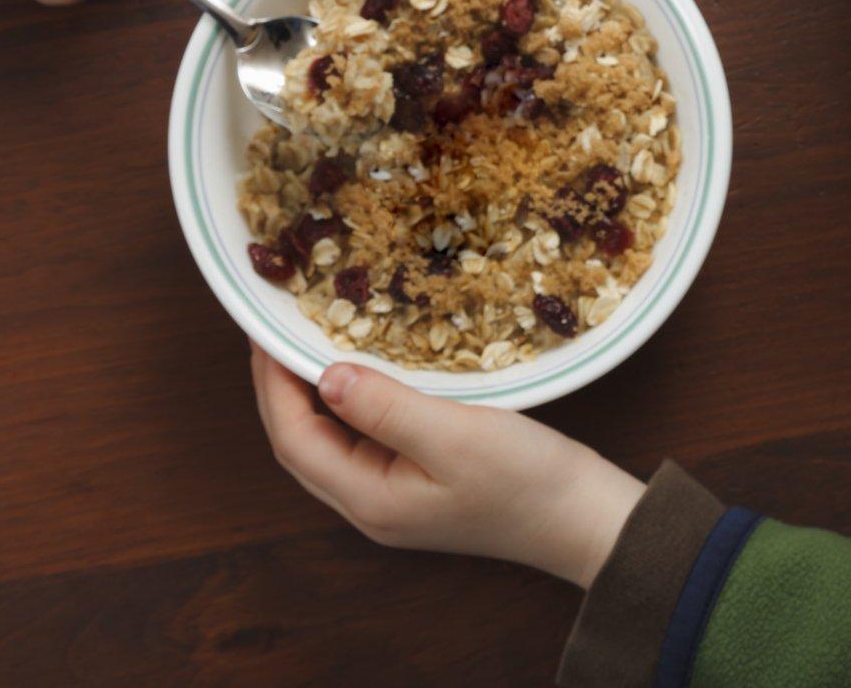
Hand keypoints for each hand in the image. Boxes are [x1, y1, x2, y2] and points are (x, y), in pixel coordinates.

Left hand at [249, 339, 645, 588]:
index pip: (294, 438)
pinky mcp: (420, 484)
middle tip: (275, 330)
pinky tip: (362, 370)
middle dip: (280, 388)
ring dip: (312, 394)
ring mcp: (395, 498)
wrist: (585, 520)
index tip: (265, 330)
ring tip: (308, 341)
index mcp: (370, 499)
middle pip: (302, 444)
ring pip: (330, 443)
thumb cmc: (527, 481)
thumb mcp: (456, 435)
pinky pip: (364, 440)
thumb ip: (386, 407)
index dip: (272, 383)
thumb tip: (324, 376)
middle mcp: (371, 505)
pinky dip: (350, 402)